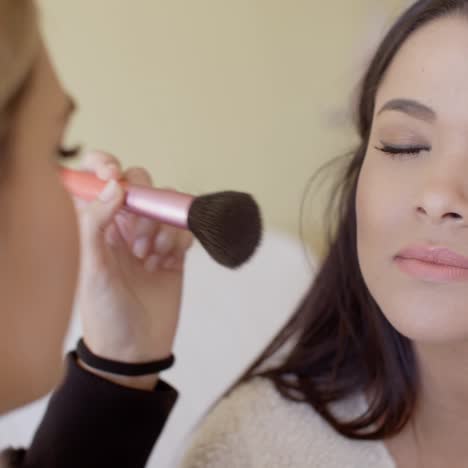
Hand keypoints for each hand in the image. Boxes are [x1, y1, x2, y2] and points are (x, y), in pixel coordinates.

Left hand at [72, 151, 192, 388]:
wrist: (136, 350)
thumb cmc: (105, 313)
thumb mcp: (91, 269)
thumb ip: (95, 224)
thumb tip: (114, 185)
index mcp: (94, 226)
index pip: (96, 179)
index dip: (104, 166)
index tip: (114, 175)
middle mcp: (122, 225)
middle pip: (138, 185)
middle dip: (144, 205)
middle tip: (139, 241)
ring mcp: (150, 237)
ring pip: (164, 205)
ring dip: (162, 229)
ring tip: (152, 260)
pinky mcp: (173, 251)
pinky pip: (183, 227)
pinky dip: (179, 241)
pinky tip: (168, 264)